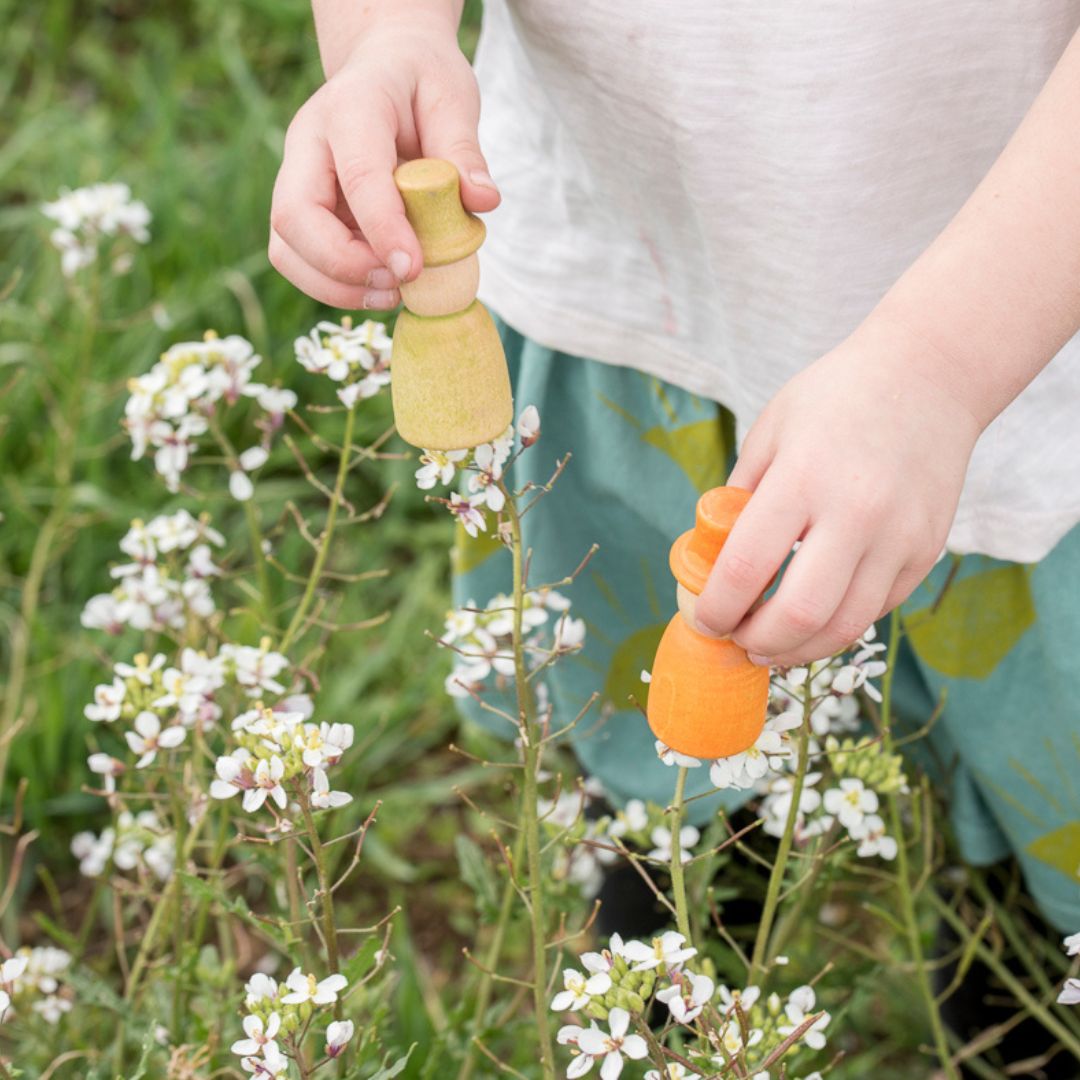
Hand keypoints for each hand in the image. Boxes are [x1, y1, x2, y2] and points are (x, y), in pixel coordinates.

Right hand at [269, 15, 498, 308]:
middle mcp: (307, 142)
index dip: (382, 228)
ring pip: (287, 248)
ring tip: (393, 292)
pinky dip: (335, 286)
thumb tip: (483, 200)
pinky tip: (380, 286)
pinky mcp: (300, 209)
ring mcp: (295, 177)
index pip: (357, 175)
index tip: (413, 268)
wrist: (385, 65)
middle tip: (400, 282)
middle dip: (344, 266)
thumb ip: (464, 150)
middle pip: (295, 217)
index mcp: (351, 107)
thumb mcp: (453, 98)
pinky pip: (299, 260)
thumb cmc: (421, 80)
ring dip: (335, 286)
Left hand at [694, 316, 983, 665]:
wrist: (931, 376)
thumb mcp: (770, 431)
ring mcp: (898, 537)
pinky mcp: (925, 551)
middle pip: (798, 613)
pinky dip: (836, 626)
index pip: (746, 567)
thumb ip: (739, 497)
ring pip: (843, 626)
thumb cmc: (835, 399)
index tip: (703, 621)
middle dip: (756, 641)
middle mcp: (855, 512)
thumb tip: (711, 562)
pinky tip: (813, 621)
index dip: (716, 609)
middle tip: (736, 641)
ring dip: (797, 650)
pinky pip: (875, 610)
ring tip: (769, 646)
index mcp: (801, 478)